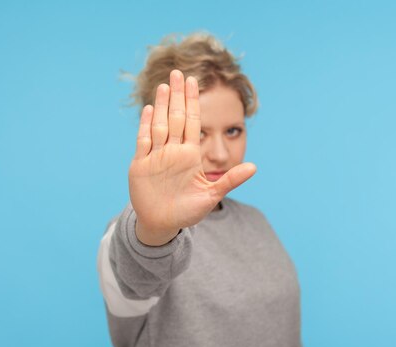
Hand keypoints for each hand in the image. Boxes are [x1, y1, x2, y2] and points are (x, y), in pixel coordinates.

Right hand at [128, 69, 256, 244]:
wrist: (163, 224)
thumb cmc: (187, 211)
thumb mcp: (211, 196)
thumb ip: (230, 180)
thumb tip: (255, 168)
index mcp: (189, 155)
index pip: (192, 122)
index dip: (192, 102)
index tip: (194, 82)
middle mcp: (173, 151)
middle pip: (175, 117)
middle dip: (177, 95)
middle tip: (178, 72)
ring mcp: (156, 156)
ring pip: (159, 124)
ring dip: (161, 105)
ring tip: (165, 85)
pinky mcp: (141, 165)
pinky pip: (144, 141)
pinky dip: (146, 126)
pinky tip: (149, 109)